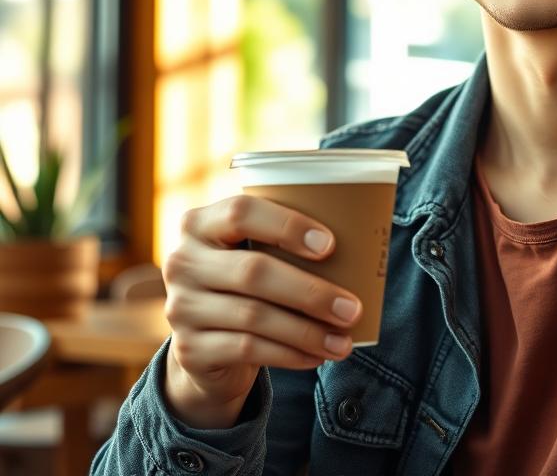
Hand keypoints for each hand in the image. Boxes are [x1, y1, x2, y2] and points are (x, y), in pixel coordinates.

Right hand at [161, 195, 361, 428]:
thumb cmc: (248, 279)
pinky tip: (317, 356)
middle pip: (253, 272)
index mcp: (199, 222)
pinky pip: (247, 350)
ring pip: (254, 317)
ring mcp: (180, 307)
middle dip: (310, 292)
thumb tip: (365, 239)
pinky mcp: (189, 349)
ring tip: (344, 340)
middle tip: (352, 308)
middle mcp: (182, 261)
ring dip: (307, 331)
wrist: (206, 339)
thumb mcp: (255, 249)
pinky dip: (290, 354)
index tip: (331, 244)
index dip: (287, 226)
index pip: (242, 212)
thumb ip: (286, 239)